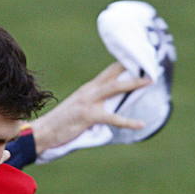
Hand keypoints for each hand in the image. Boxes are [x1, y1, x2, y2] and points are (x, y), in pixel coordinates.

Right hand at [30, 62, 148, 153]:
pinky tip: (140, 124)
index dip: (126, 65)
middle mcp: (89, 91)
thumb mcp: (79, 109)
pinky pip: (112, 118)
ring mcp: (88, 101)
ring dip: (133, 83)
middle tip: (151, 64)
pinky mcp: (88, 115)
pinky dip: (128, 122)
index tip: (142, 60)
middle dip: (133, 67)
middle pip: (114, 73)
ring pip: (115, 88)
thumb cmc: (61, 124)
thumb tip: (114, 107)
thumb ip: (95, 105)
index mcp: (88, 89)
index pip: (109, 72)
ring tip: (149, 81)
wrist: (42, 132)